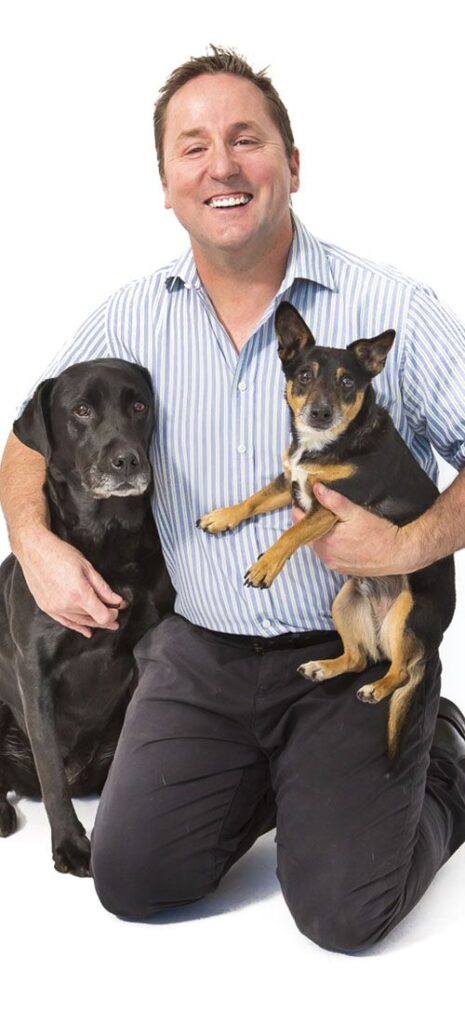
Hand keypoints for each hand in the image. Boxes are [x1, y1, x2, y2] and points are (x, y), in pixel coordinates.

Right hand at [16, 526, 128, 636]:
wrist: (35, 551)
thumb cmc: (61, 554)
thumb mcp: (88, 568)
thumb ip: (103, 588)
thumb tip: (117, 601)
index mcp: (79, 594)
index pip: (102, 616)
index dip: (113, 615)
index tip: (117, 609)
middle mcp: (66, 605)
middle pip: (92, 619)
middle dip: (106, 618)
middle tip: (115, 617)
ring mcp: (55, 608)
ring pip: (80, 622)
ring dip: (93, 623)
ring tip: (105, 624)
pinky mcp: (47, 608)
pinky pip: (65, 622)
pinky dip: (77, 627)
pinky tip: (86, 631)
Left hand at [292, 483, 414, 575]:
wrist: (398, 554)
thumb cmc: (379, 533)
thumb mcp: (356, 512)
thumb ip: (334, 501)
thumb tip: (316, 488)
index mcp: (323, 541)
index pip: (300, 521)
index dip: (302, 508)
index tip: (307, 498)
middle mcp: (324, 555)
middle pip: (308, 533)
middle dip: (312, 520)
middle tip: (321, 506)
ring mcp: (332, 563)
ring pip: (317, 544)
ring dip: (321, 533)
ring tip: (332, 520)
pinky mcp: (341, 569)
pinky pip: (328, 554)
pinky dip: (330, 544)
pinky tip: (341, 535)